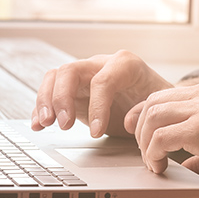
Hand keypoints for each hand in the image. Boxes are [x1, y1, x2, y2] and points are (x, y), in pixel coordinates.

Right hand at [32, 50, 172, 137]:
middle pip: (71, 71)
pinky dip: (41, 107)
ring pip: (55, 77)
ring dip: (46, 100)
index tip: (97, 133)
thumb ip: (146, 109)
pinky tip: (38, 124)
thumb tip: (129, 119)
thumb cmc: (157, 99)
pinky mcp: (74, 90)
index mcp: (125, 64)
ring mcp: (85, 75)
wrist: (153, 99)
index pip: (103, 80)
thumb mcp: (160, 103)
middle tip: (63, 125)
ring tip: (45, 124)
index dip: (97, 106)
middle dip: (62, 98)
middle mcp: (101, 64)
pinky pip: (51, 90)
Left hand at [125, 78, 198, 197]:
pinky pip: (161, 136)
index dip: (146, 111)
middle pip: (155, 100)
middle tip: (139, 148)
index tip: (135, 127)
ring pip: (153, 115)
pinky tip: (160, 167)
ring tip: (152, 162)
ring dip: (145, 142)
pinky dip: (153, 153)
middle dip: (140, 125)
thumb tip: (186, 165)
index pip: (169, 92)